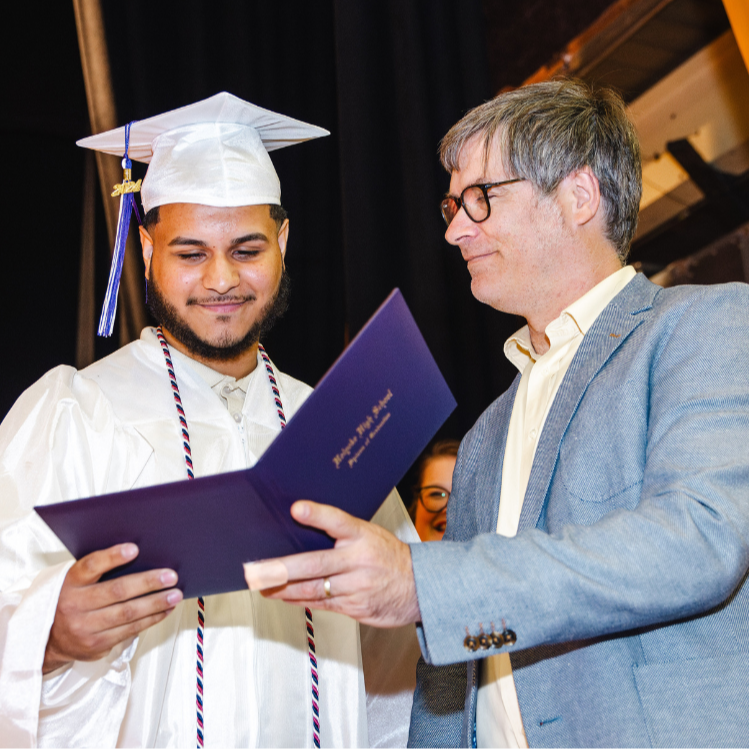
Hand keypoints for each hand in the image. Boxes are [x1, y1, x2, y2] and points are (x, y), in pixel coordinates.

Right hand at [43, 543, 182, 673]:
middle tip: (171, 576)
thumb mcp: (75, 582)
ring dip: (156, 603)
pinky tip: (164, 610)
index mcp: (70, 583)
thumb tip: (141, 556)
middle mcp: (74, 605)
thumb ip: (99, 571)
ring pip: (127, 613)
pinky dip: (151, 619)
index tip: (134, 549)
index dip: (112, 557)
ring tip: (175, 594)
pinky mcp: (96, 645)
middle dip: (148, 582)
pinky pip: (129, 630)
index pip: (90, 566)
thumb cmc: (72, 600)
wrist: (48, 639)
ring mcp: (84, 628)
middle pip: (117, 591)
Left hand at [246, 501, 420, 627]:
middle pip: (315, 563)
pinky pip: (322, 604)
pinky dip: (300, 600)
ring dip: (283, 589)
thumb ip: (340, 532)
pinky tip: (284, 597)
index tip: (297, 508)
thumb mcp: (369, 534)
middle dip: (282, 568)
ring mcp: (357, 586)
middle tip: (256, 570)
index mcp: (363, 536)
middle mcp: (359, 560)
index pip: (338, 521)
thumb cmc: (388, 556)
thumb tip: (302, 524)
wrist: (419, 587)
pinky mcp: (355, 607)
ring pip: (313, 588)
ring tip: (262, 586)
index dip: (317, 514)